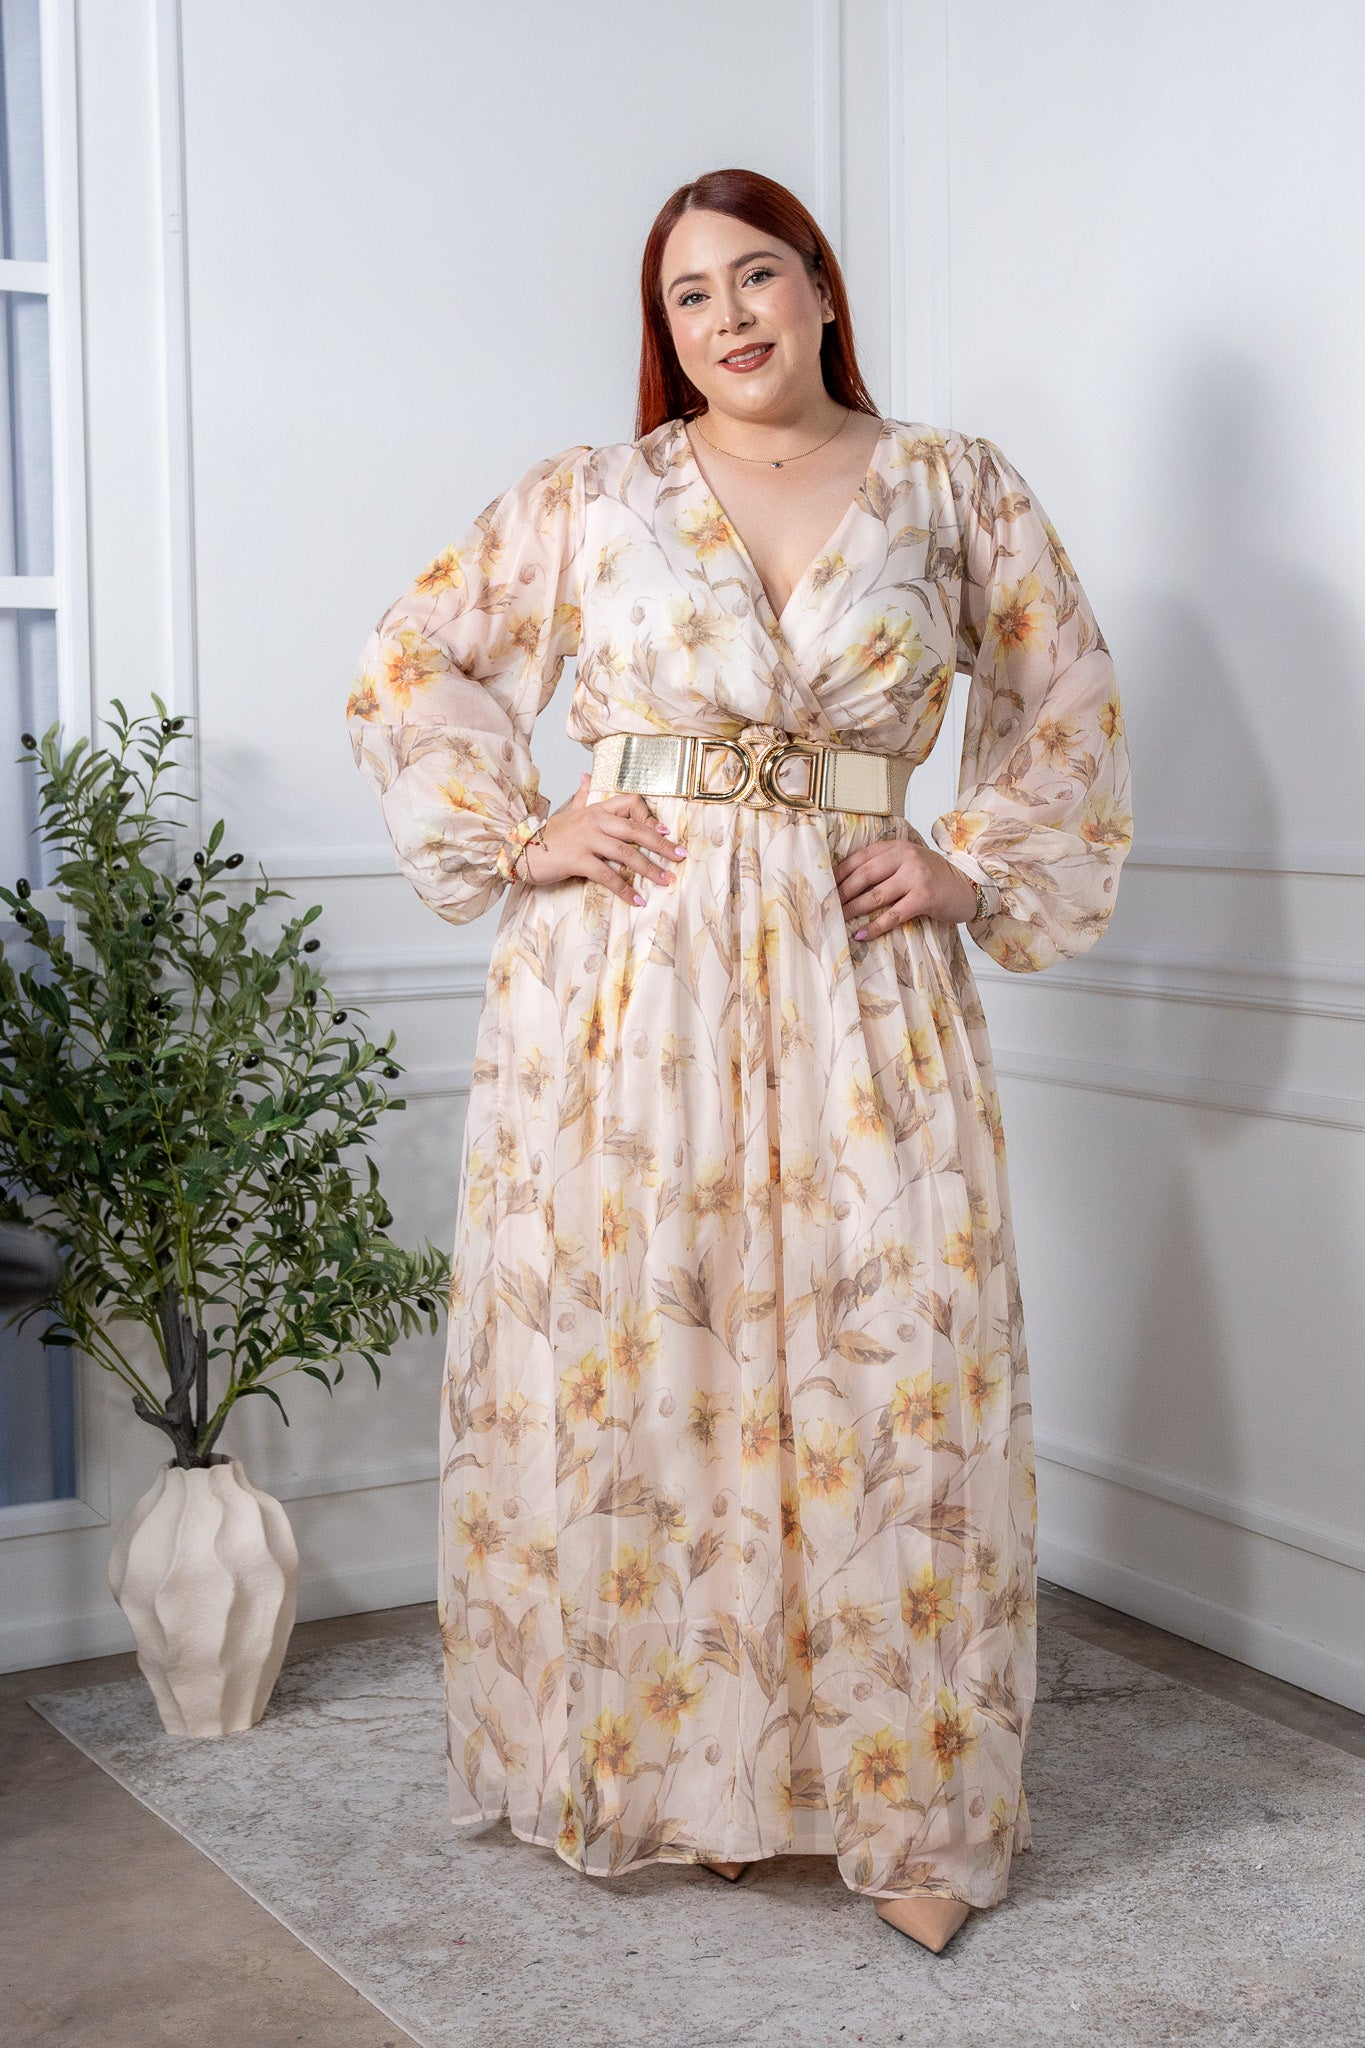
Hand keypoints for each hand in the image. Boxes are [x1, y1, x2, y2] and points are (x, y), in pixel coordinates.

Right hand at [523, 773, 686, 904]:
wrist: (519, 850)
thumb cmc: (546, 835)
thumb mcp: (567, 812)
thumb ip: (581, 796)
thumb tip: (585, 775)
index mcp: (594, 810)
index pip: (629, 804)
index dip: (649, 817)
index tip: (665, 832)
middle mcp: (593, 822)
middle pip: (635, 830)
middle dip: (661, 845)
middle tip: (680, 857)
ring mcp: (586, 840)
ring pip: (625, 853)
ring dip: (649, 868)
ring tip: (666, 880)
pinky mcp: (577, 860)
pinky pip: (607, 875)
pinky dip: (624, 889)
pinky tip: (637, 900)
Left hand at [832, 837, 976, 940]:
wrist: (968, 886)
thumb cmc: (933, 877)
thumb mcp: (908, 861)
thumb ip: (884, 865)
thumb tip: (846, 883)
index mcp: (896, 847)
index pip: (859, 858)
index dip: (838, 873)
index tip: (822, 887)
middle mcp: (905, 858)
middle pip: (863, 876)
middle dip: (841, 893)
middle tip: (825, 907)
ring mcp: (916, 877)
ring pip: (875, 895)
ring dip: (853, 910)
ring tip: (837, 920)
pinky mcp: (924, 898)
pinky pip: (893, 915)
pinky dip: (874, 927)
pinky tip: (861, 934)